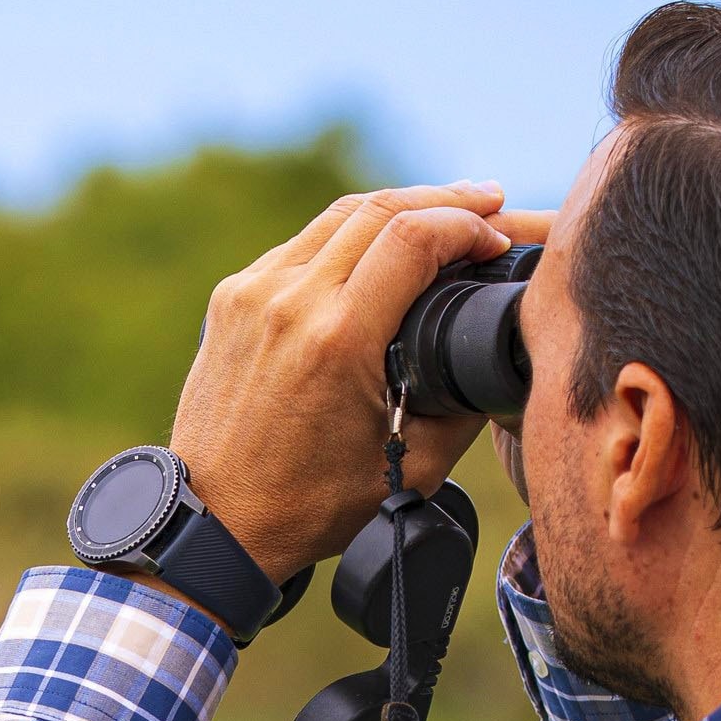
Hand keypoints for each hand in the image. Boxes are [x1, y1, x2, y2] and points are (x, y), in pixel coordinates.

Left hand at [171, 186, 549, 577]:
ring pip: (338, 216)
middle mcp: (290, 302)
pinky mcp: (232, 298)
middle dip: (445, 199)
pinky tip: (378, 243)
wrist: (218, 520)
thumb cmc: (311, 504)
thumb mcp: (412, 465)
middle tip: (488, 202)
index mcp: (337, 340)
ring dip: (397, 207)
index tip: (498, 239)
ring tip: (443, 210)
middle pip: (380, 209)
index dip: (467, 225)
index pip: (414, 238)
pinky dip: (349, 235)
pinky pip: (302, 245)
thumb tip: (503, 349)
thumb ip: (466, 405)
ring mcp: (254, 293)